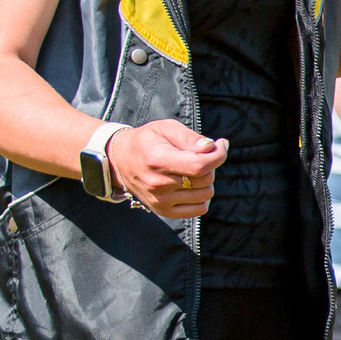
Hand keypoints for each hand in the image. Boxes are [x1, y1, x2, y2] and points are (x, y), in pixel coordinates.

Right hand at [107, 120, 225, 218]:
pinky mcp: (163, 211)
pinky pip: (199, 208)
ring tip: (191, 170)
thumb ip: (189, 137)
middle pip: (205, 179)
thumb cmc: (147, 141)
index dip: (218, 155)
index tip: (221, 145)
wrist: (119, 160)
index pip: (200, 165)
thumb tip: (211, 148)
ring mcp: (160, 200)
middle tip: (198, 156)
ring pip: (206, 194)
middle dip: (210, 164)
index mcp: (157, 160)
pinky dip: (202, 196)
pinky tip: (191, 185)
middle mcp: (157, 184)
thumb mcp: (165, 128)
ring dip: (206, 181)